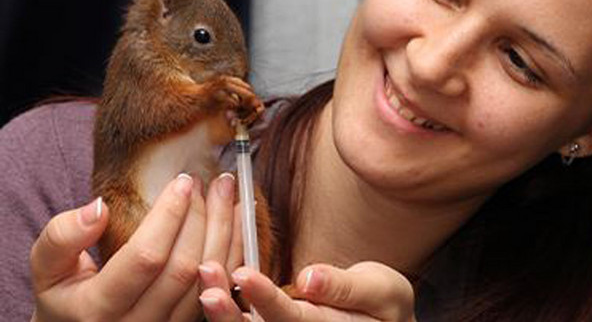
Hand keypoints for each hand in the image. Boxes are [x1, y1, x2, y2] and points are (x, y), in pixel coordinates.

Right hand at [30, 172, 241, 320]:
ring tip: (229, 191)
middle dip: (203, 218)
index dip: (169, 217)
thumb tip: (99, 207)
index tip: (183, 181)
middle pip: (184, 268)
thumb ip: (62, 237)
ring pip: (210, 280)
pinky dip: (234, 250)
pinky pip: (222, 289)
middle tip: (211, 180)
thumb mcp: (46, 268)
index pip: (146, 258)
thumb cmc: (63, 295)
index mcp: (98, 310)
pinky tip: (239, 218)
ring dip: (225, 230)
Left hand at [198, 261, 415, 321]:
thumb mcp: (382, 291)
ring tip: (206, 279)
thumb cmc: (385, 308)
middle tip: (208, 282)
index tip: (244, 274)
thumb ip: (346, 287)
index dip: (266, 299)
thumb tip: (311, 278)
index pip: (292, 319)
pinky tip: (211, 286)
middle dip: (230, 311)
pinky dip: (229, 310)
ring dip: (223, 311)